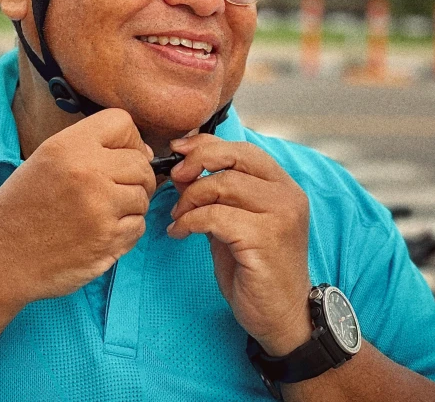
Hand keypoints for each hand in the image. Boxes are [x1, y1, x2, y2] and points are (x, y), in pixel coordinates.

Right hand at [0, 109, 155, 306]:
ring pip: (143, 196)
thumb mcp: (46, 159)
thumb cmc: (21, 207)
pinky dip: (126, 231)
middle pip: (141, 163)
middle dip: (135, 177)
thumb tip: (145, 152)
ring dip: (130, 205)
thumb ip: (90, 147)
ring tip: (102, 212)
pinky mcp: (107, 241)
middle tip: (115, 190)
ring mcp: (100, 208)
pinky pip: (138, 226)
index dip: (127, 139)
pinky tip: (100, 232)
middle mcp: (87, 172)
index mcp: (68, 146)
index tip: (119, 156)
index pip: (123, 123)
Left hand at [168, 135, 312, 356]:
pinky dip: (189, 221)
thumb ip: (216, 195)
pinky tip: (180, 233)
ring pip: (222, 184)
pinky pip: (215, 216)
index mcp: (283, 186)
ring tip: (178, 217)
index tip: (179, 149)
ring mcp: (280, 215)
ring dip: (190, 198)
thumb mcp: (234, 223)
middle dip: (197, 162)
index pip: (243, 148)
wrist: (283, 317)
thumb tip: (183, 169)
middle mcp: (287, 195)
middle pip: (234, 157)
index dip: (207, 144)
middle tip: (175, 177)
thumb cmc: (256, 270)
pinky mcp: (265, 238)